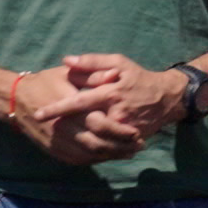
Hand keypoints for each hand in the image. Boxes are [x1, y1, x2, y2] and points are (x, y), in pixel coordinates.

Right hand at [5, 64, 135, 165]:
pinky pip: (80, 160)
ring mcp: (59, 143)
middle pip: (98, 144)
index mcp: (70, 108)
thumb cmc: (44, 82)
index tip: (136, 132)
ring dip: (112, 155)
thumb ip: (92, 75)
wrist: (15, 100)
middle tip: (138, 144)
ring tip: (130, 151)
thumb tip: (114, 75)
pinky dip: (98, 159)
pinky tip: (110, 155)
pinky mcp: (56, 151)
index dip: (119, 131)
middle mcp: (65, 128)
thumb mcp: (67, 74)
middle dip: (120, 147)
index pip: (99, 123)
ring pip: (90, 155)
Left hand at [57, 53, 193, 148]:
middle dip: (65, 127)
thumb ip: (91, 61)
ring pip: (95, 139)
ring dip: (76, 139)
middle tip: (46, 127)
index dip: (58, 108)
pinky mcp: (129, 141)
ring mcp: (124, 130)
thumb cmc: (138, 78)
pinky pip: (107, 147)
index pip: (79, 102)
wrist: (167, 99)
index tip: (39, 114)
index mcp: (110, 92)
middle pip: (84, 124)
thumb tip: (66, 60)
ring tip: (59, 137)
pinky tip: (78, 144)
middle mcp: (116, 113)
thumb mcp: (118, 62)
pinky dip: (93, 146)